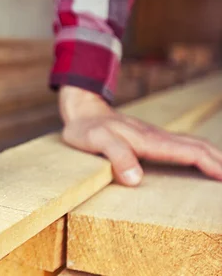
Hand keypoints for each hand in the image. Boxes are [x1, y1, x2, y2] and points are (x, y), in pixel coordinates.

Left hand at [58, 85, 221, 185]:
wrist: (82, 112)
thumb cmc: (86, 129)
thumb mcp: (96, 141)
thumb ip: (116, 156)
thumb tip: (137, 179)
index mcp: (149, 140)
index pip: (190, 152)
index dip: (212, 165)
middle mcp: (158, 137)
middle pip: (200, 147)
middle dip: (221, 162)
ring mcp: (156, 137)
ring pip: (194, 145)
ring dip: (215, 157)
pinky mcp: (151, 140)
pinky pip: (183, 147)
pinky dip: (200, 155)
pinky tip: (202, 163)